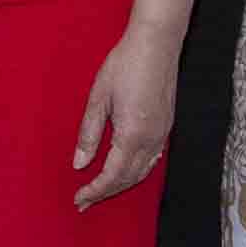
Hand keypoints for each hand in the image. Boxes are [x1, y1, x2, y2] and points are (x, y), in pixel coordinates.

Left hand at [67, 21, 179, 205]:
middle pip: (128, 179)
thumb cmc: (124, 65)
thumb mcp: (98, 98)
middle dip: (105, 193)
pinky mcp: (167, 127)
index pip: (112, 176)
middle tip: (84, 202)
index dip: (94, 191)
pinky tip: (126, 171)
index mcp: (132, 135)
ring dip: (121, 185)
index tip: (78, 200)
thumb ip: (89, 134)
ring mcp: (162, 134)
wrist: (156, 44)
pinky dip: (136, 172)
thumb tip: (79, 164)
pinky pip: (152, 160)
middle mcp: (151, 140)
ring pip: (142, 172)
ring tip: (101, 191)